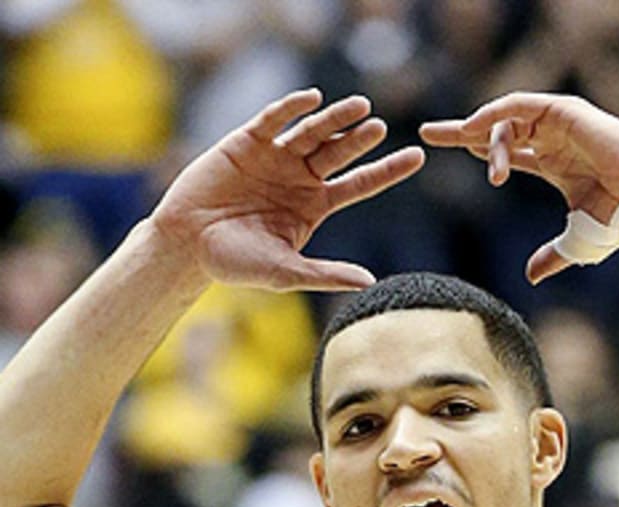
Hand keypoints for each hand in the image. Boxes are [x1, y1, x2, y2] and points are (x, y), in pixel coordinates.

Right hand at [150, 90, 424, 291]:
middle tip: (380, 127)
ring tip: (359, 107)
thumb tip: (370, 282)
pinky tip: (312, 100)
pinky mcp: (246, 142)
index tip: (417, 157)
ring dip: (334, 118)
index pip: (360, 184)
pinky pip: (273, 120)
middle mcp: (300, 178)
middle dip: (359, 140)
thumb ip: (328, 274)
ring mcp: (275, 157)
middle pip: (339, 153)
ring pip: (312, 132)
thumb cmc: (238, 264)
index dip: (387, 170)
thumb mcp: (288, 272)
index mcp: (315, 205)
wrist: (188, 245)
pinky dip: (291, 109)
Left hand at [420, 93, 618, 283]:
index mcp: (554, 164)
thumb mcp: (577, 244)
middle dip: (462, 131)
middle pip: (499, 129)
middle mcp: (554, 140)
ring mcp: (559, 123)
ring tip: (464, 147)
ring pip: (506, 121)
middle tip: (427, 135)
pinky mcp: (564, 112)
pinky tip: (475, 129)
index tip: (447, 149)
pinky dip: (495, 116)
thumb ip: (552, 257)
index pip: (508, 152)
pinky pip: (518, 107)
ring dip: (483, 134)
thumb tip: (530, 276)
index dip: (478, 151)